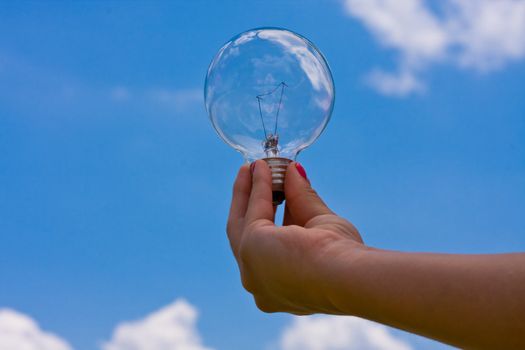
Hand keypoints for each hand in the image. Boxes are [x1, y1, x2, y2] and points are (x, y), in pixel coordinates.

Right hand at [227, 160, 364, 314]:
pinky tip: (262, 168)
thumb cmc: (342, 259)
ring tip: (253, 167)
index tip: (271, 189)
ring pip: (241, 224)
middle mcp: (259, 285)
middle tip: (251, 174)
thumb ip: (303, 198)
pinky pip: (253, 210)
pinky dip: (258, 187)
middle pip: (246, 236)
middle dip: (248, 203)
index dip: (269, 215)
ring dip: (248, 191)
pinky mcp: (250, 248)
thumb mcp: (320, 224)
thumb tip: (294, 170)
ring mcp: (250, 270)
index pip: (269, 246)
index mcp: (280, 285)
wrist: (343, 274)